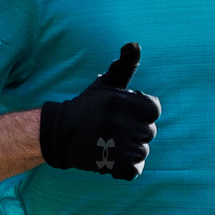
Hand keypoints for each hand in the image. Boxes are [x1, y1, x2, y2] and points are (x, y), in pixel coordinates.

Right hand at [39, 43, 159, 180]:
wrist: (60, 133)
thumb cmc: (88, 107)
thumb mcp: (106, 84)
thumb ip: (125, 66)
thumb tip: (135, 44)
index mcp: (125, 101)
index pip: (154, 109)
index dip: (141, 112)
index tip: (124, 113)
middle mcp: (123, 122)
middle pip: (149, 132)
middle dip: (134, 131)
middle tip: (113, 129)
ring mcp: (120, 145)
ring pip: (142, 152)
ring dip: (129, 150)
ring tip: (110, 142)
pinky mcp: (114, 165)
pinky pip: (134, 170)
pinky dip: (125, 168)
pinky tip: (111, 157)